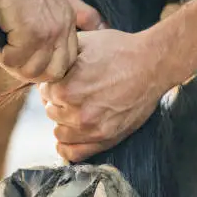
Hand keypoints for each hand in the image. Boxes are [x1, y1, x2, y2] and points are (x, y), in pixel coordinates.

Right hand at [0, 0, 104, 82]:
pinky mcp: (31, 34)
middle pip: (54, 73)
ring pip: (32, 71)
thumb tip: (30, 60)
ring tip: (0, 50)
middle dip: (32, 74)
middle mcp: (63, 29)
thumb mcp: (41, 6)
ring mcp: (49, 34)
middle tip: (13, 63)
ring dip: (12, 65)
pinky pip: (13, 61)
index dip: (47, 68)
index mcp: (68, 22)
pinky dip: (0, 56)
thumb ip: (45, 30)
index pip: (67, 61)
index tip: (29, 63)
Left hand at [38, 29, 176, 161]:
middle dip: (58, 102)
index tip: (63, 82)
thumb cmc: (120, 51)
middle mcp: (77, 113)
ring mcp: (91, 129)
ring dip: (64, 122)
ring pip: (60, 133)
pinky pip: (74, 154)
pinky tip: (72, 135)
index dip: (52, 85)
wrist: (152, 65)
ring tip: (77, 111)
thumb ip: (60, 55)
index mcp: (66, 89)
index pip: (43, 93)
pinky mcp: (106, 139)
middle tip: (73, 94)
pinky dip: (68, 148)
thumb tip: (46, 64)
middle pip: (51, 112)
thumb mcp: (85, 43)